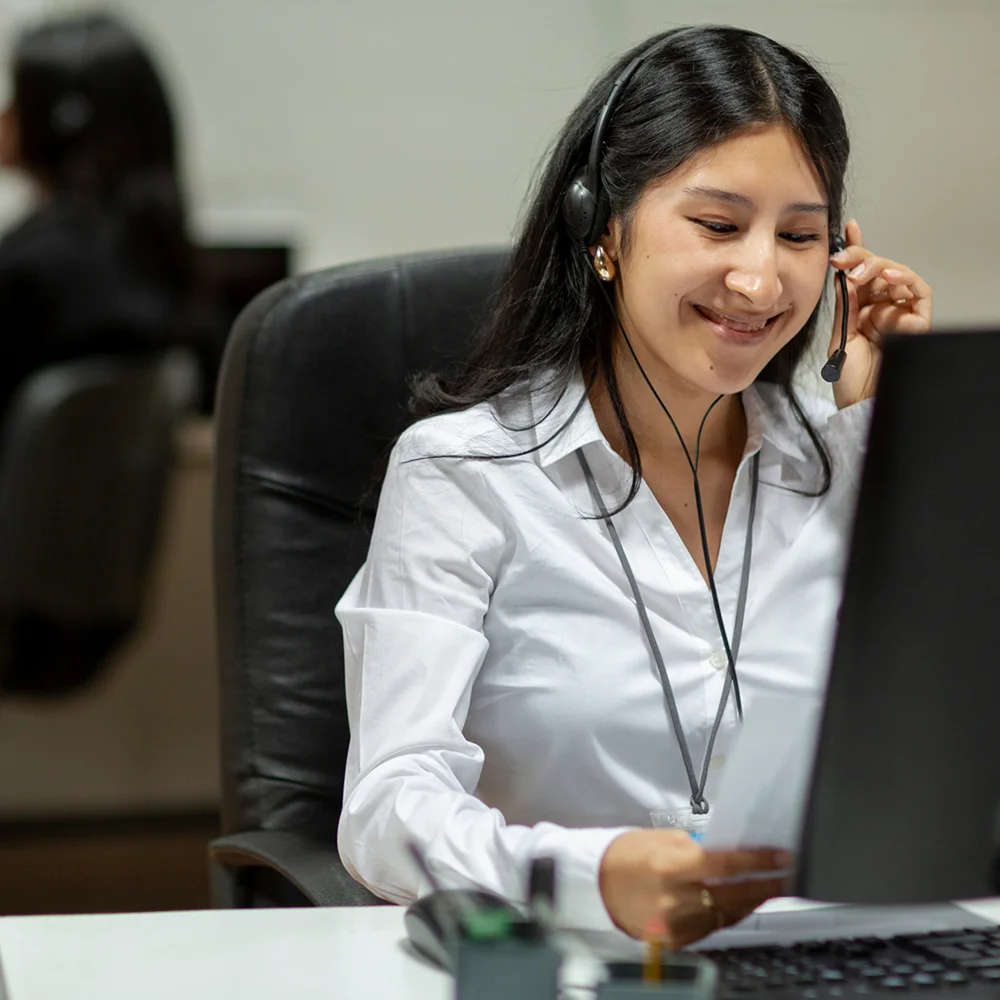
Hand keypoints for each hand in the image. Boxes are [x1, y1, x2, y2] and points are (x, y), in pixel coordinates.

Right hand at [599, 829, 791, 947]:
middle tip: (789, 873)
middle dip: (766, 884)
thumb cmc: (624, 856)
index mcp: (668, 867)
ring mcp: (674, 925)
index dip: (759, 862)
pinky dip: (729, 914)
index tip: (783, 856)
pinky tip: (741, 903)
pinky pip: (712, 928)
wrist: (594, 885)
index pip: (725, 864)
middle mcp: (673, 900)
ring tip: (771, 886)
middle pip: (733, 895)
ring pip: (727, 915)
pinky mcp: (674, 942)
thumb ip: (697, 847)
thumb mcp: (659, 840)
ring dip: (752, 900)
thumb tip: (732, 850)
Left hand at [828, 219, 932, 408]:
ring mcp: (899, 313)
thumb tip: (843, 275)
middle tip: (844, 259)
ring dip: (881, 267)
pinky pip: (919, 292)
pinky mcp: (916, 322)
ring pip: (898, 275)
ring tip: (863, 272)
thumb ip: (844, 306)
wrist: (860, 405)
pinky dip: (906, 280)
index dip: (856, 250)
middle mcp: (881, 308)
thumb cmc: (848, 380)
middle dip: (862, 258)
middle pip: (878, 270)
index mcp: (860, 309)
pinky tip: (888, 278)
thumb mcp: (840, 337)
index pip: (860, 274)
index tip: (847, 228)